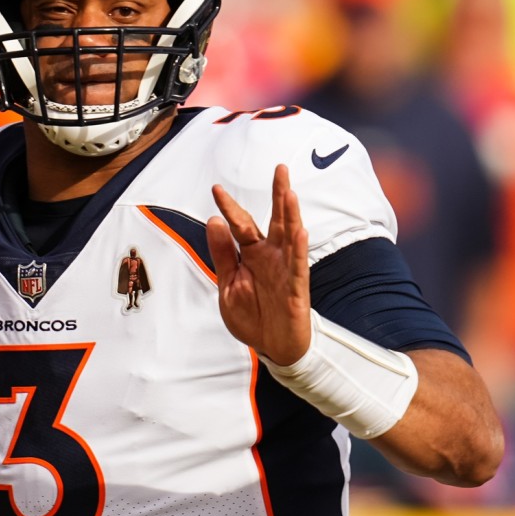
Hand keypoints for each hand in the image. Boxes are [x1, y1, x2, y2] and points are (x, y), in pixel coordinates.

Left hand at [205, 164, 311, 365]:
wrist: (271, 346)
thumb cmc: (252, 315)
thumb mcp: (228, 283)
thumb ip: (223, 254)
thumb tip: (214, 221)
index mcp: (252, 254)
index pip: (241, 225)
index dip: (230, 207)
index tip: (216, 189)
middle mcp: (271, 256)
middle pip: (275, 219)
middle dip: (278, 194)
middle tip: (280, 168)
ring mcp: (285, 269)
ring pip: (290, 236)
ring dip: (290, 215)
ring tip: (289, 192)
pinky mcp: (296, 288)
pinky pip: (298, 266)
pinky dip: (298, 249)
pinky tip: (300, 230)